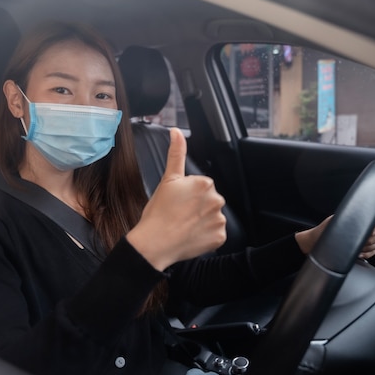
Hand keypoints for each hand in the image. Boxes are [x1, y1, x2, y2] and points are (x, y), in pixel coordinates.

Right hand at [126, 128, 226, 270]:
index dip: (188, 194)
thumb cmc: (158, 213)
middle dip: (197, 206)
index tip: (177, 202)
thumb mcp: (167, 179)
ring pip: (213, 217)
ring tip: (184, 226)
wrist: (155, 243)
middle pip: (209, 200)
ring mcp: (219, 220)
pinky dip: (206, 236)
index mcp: (205, 183)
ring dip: (202, 221)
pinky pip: (216, 234)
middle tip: (179, 214)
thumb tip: (176, 131)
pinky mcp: (219, 237)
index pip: (201, 186)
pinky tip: (192, 236)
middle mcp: (216, 200)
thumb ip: (176, 153)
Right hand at [295, 213, 374, 258]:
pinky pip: (372, 253)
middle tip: (374, 224)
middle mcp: (361, 240)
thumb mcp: (338, 217)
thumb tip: (368, 214)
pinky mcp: (358, 255)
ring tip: (369, 234)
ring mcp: (360, 249)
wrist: (316, 242)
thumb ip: (353, 215)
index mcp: (358, 228)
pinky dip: (372, 249)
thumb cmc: (326, 229)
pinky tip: (366, 244)